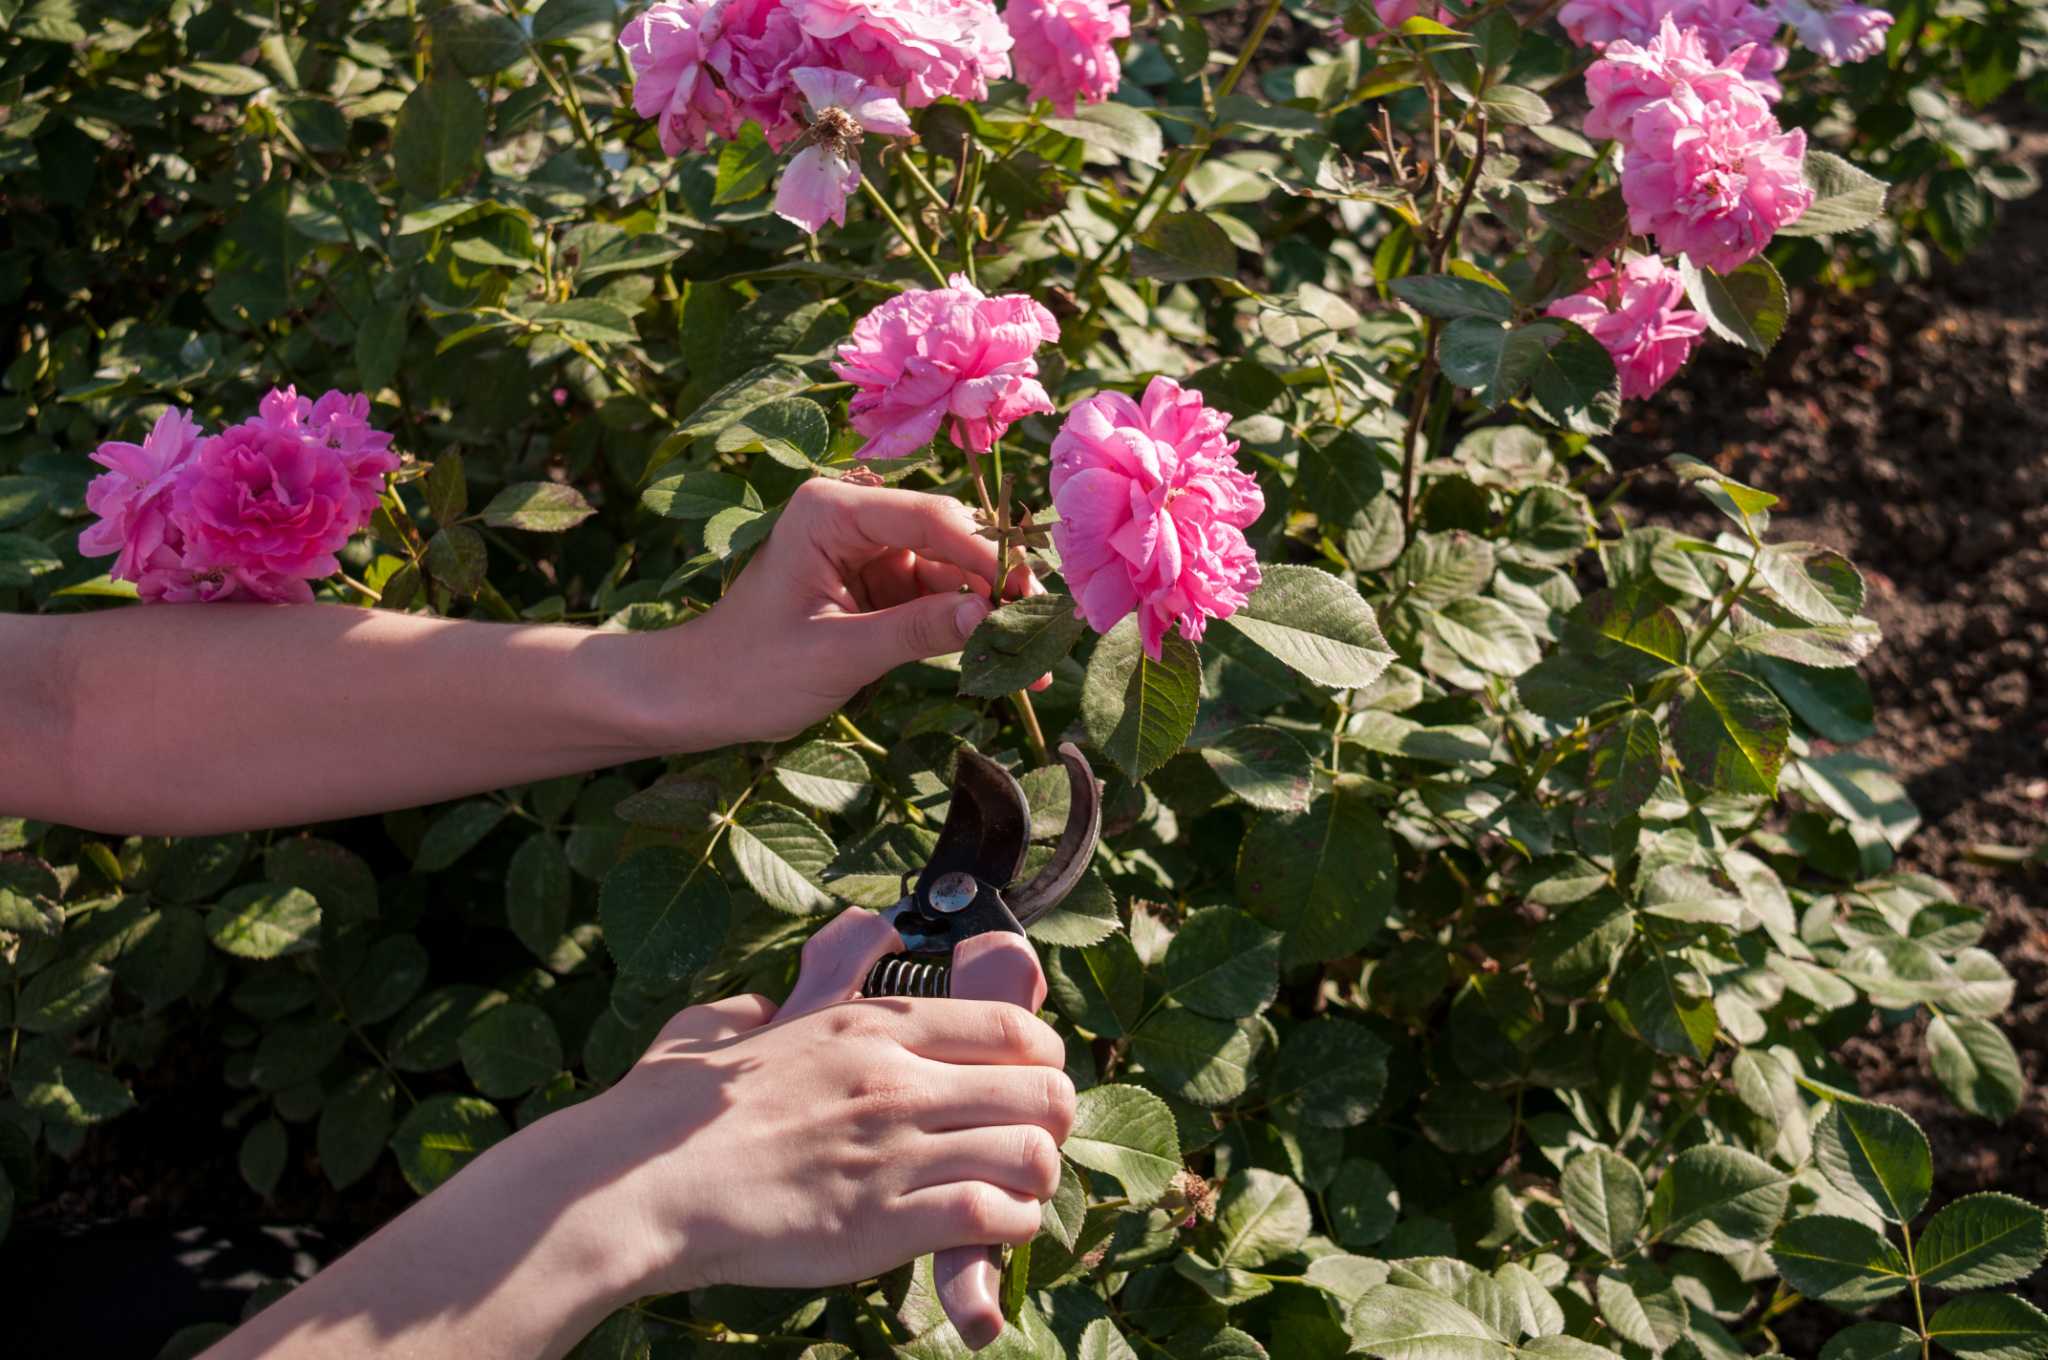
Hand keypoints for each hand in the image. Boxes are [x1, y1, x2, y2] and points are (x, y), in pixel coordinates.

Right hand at [598, 910, 1074, 1296]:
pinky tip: (995, 1233)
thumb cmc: (664, 1115)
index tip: (1035, 1077)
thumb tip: (761, 1007)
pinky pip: (992, 1218)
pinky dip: (1011, 1227)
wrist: (636, 1187)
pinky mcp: (886, 1222)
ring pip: (1030, 1153)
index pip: (1008, 1024)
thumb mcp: (718, 1030)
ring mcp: (894, 1151)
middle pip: (1039, 1087)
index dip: (1043, 1054)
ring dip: (1038, 1177)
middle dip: (1054, 1118)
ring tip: (1020, 1192)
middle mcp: (895, 1080)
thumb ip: (759, 1008)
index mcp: (866, 1026)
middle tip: (1035, 1141)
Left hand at [668, 478, 1039, 747]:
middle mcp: (855, 518)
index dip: (985, 555)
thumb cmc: (750, 671)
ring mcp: (870, 552)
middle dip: (997, 582)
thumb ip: (914, 631)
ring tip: (1033, 655)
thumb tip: (990, 616)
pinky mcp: (879, 587)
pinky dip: (968, 628)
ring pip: (952, 572)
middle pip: (949, 537)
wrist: (702, 697)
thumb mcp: (836, 655)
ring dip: (991, 611)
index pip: (928, 518)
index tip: (1026, 595)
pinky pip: (938, 600)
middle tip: (1043, 625)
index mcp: (831, 511)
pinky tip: (1005, 659)